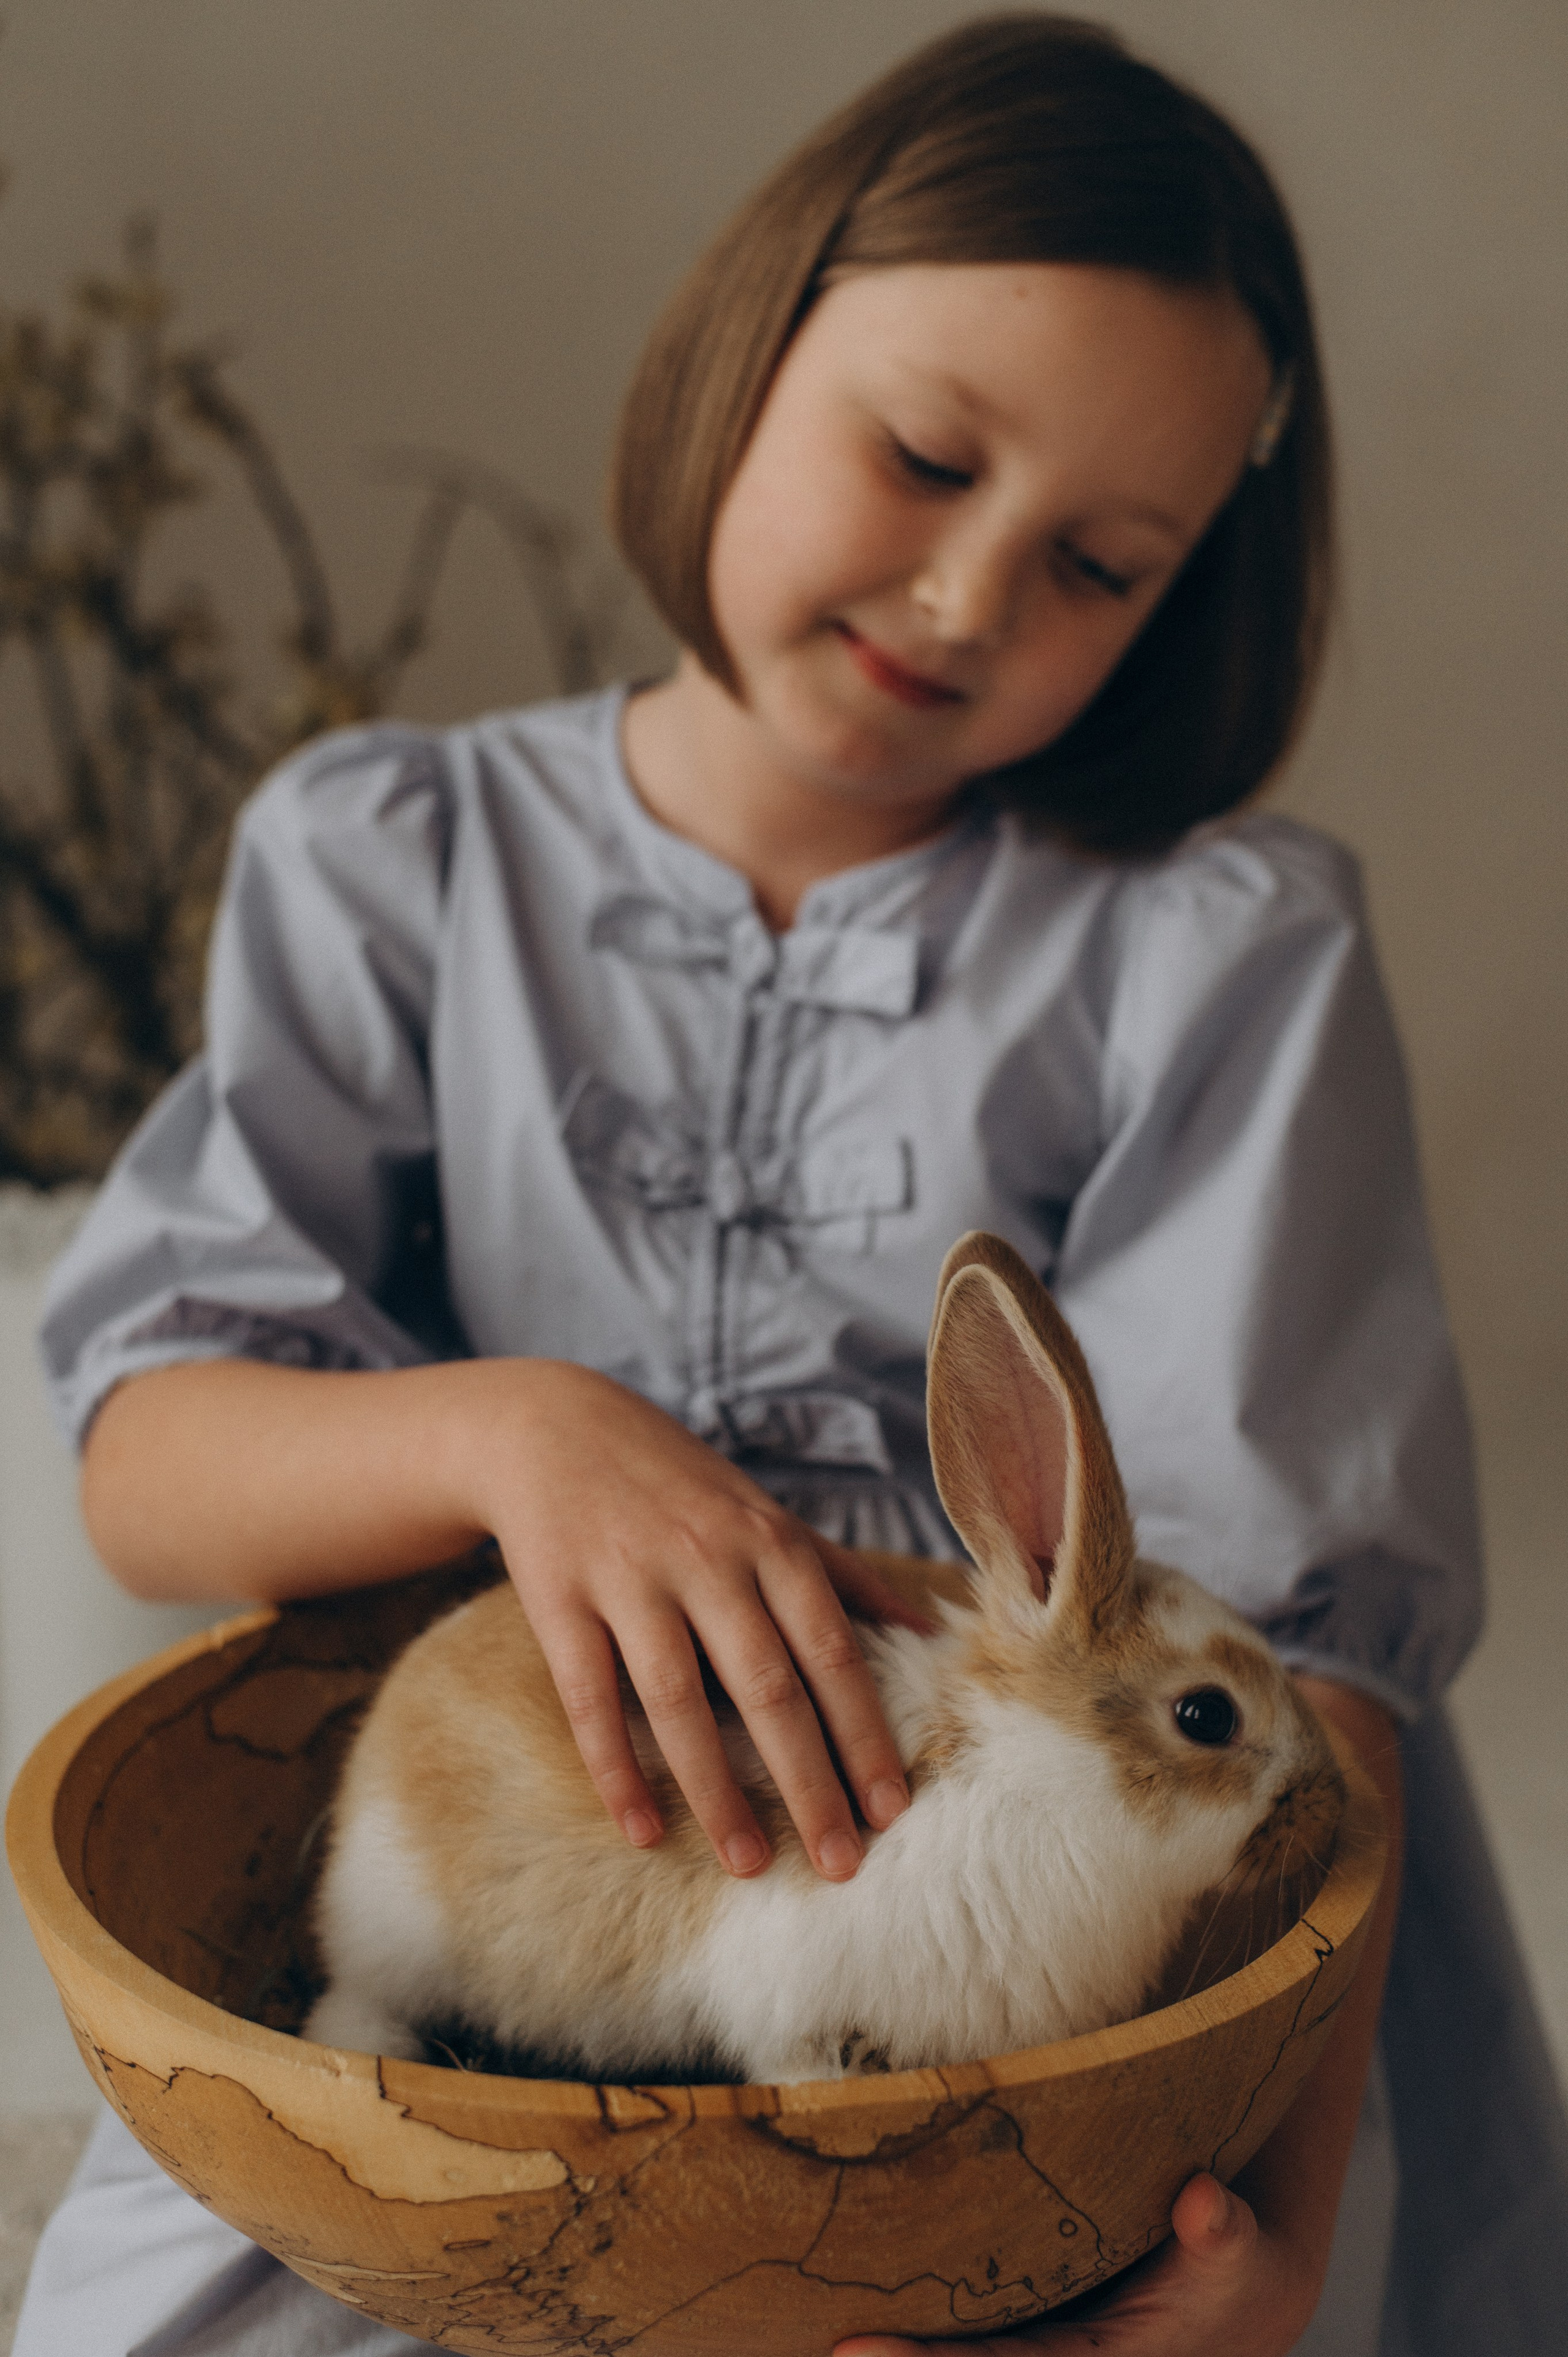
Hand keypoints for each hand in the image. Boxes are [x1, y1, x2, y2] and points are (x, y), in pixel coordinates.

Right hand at [463, 1360, 931, 1882]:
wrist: (553, 1428)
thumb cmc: (680, 1486)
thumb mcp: (767, 1514)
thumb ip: (844, 1574)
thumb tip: (930, 1631)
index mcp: (770, 1543)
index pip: (832, 1652)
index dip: (865, 1733)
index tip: (893, 1808)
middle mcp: (707, 1561)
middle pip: (768, 1688)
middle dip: (810, 1782)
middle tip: (842, 1863)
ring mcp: (630, 1581)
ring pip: (680, 1702)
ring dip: (717, 1793)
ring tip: (750, 1864)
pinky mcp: (560, 1601)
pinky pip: (590, 1700)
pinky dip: (615, 1770)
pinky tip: (641, 1832)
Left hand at [835, 2173, 1319, 2356]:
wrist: (1234, 2292)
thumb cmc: (1235, 2266)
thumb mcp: (1240, 2255)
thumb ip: (1223, 2239)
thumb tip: (1203, 2206)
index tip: (853, 2350)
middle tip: (804, 2340)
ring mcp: (1037, 2350)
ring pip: (954, 2354)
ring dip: (891, 2350)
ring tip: (781, 2329)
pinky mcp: (1020, 2333)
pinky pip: (960, 2339)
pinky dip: (910, 2334)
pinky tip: (827, 2317)